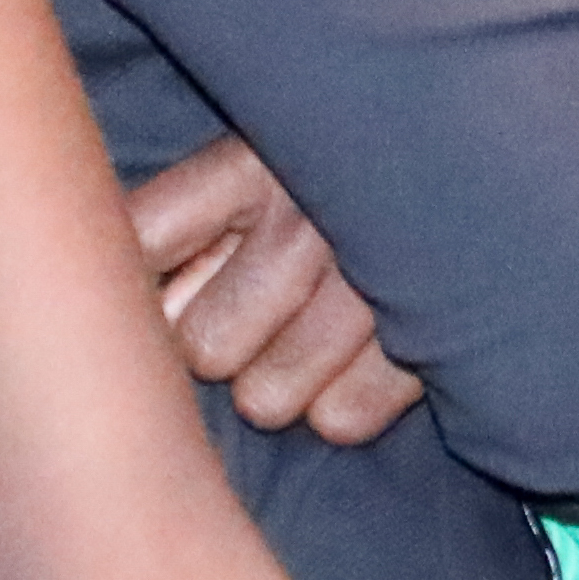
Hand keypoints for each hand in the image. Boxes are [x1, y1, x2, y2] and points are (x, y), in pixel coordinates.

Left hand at [124, 135, 423, 446]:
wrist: (476, 165)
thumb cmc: (342, 176)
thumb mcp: (262, 159)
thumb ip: (184, 219)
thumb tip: (103, 291)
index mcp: (249, 164)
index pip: (141, 244)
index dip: (140, 287)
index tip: (165, 288)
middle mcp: (304, 221)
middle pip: (200, 350)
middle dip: (222, 345)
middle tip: (262, 311)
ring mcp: (367, 283)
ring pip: (263, 400)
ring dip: (283, 382)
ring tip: (314, 332)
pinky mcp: (423, 341)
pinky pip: (340, 420)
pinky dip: (349, 401)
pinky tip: (366, 352)